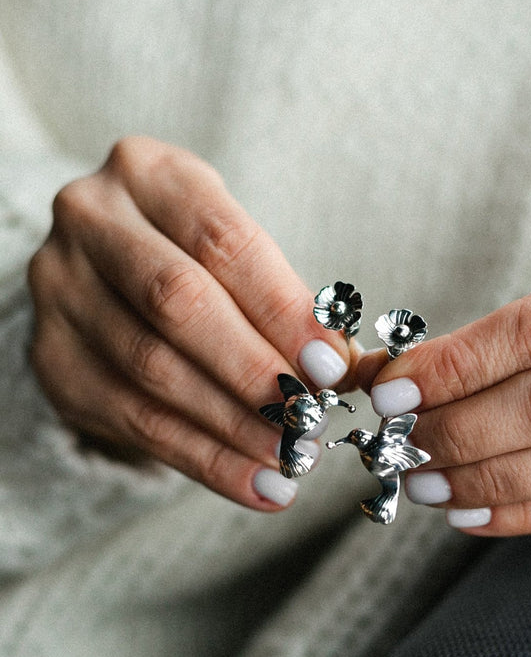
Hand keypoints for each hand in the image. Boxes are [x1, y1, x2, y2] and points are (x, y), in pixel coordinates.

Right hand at [28, 137, 357, 509]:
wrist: (110, 273)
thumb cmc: (196, 257)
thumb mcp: (240, 252)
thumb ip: (290, 302)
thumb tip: (351, 367)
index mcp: (148, 174)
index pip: (223, 242)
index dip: (283, 309)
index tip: (333, 365)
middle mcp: (90, 221)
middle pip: (178, 303)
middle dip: (255, 369)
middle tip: (310, 418)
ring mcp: (61, 290)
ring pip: (152, 369)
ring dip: (233, 425)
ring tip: (291, 458)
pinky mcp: (53, 358)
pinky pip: (133, 420)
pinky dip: (203, 458)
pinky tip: (256, 482)